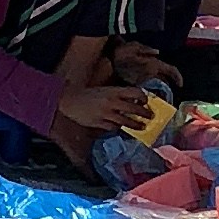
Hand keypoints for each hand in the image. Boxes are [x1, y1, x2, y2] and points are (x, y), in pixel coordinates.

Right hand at [52, 81, 169, 140]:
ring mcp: (106, 113)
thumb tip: (133, 101)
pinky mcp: (99, 123)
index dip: (143, 98)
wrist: (69, 100)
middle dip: (145, 114)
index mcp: (113, 91)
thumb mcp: (104, 90)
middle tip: (150, 117)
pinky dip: (118, 128)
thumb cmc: (87, 95)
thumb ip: (118, 95)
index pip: (135, 92)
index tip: (146, 102)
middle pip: (135, 108)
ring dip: (136, 125)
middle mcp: (112, 102)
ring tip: (142, 127)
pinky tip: (121, 128)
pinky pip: (113, 127)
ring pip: (126, 121)